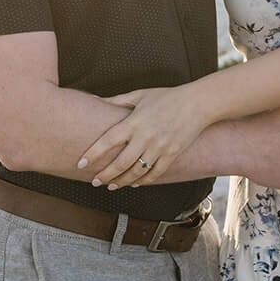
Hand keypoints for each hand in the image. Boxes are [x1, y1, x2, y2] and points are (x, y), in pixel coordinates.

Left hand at [77, 87, 210, 188]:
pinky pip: (154, 174)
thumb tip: (97, 100)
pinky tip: (134, 184)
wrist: (198, 103)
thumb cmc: (168, 96)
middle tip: (95, 181)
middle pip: (120, 163)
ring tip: (111, 186)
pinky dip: (142, 181)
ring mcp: (160, 147)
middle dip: (105, 175)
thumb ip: (118, 100)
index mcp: (134, 121)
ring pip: (136, 172)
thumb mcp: (141, 94)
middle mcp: (145, 136)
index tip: (81, 163)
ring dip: (121, 182)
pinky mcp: (172, 155)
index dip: (93, 154)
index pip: (108, 141)